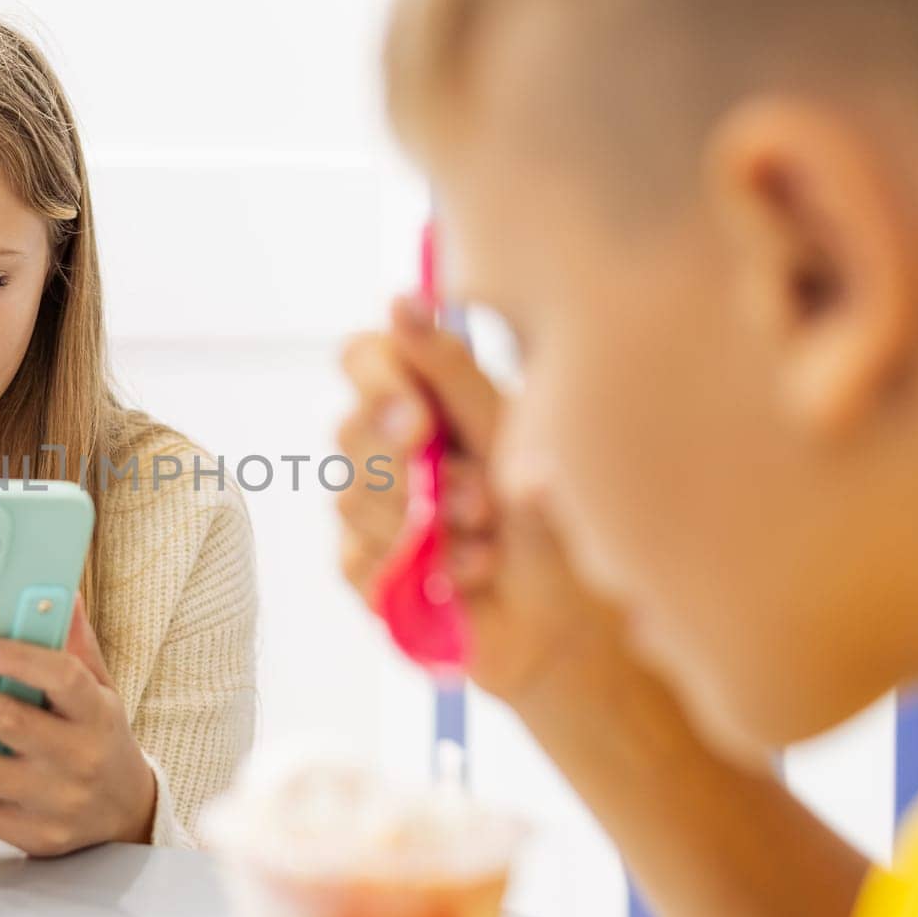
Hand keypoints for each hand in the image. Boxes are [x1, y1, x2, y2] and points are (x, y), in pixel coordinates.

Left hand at [0, 594, 157, 856]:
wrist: (124, 813)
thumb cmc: (100, 735)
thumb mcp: (100, 690)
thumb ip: (74, 645)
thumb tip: (58, 592)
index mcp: (96, 712)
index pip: (63, 678)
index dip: (19, 660)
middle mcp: (78, 756)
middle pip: (10, 723)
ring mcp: (55, 800)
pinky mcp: (33, 834)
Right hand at [338, 296, 625, 712]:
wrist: (571, 617)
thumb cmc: (548, 514)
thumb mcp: (512, 434)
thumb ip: (453, 371)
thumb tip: (398, 299)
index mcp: (422, 398)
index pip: (361, 358)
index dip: (375, 378)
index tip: (418, 414)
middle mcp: (386, 448)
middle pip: (346, 427)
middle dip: (407, 461)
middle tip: (472, 491)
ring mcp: (369, 511)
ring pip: (350, 496)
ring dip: (426, 519)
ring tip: (491, 536)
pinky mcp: (365, 571)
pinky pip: (358, 558)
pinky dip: (422, 566)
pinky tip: (472, 574)